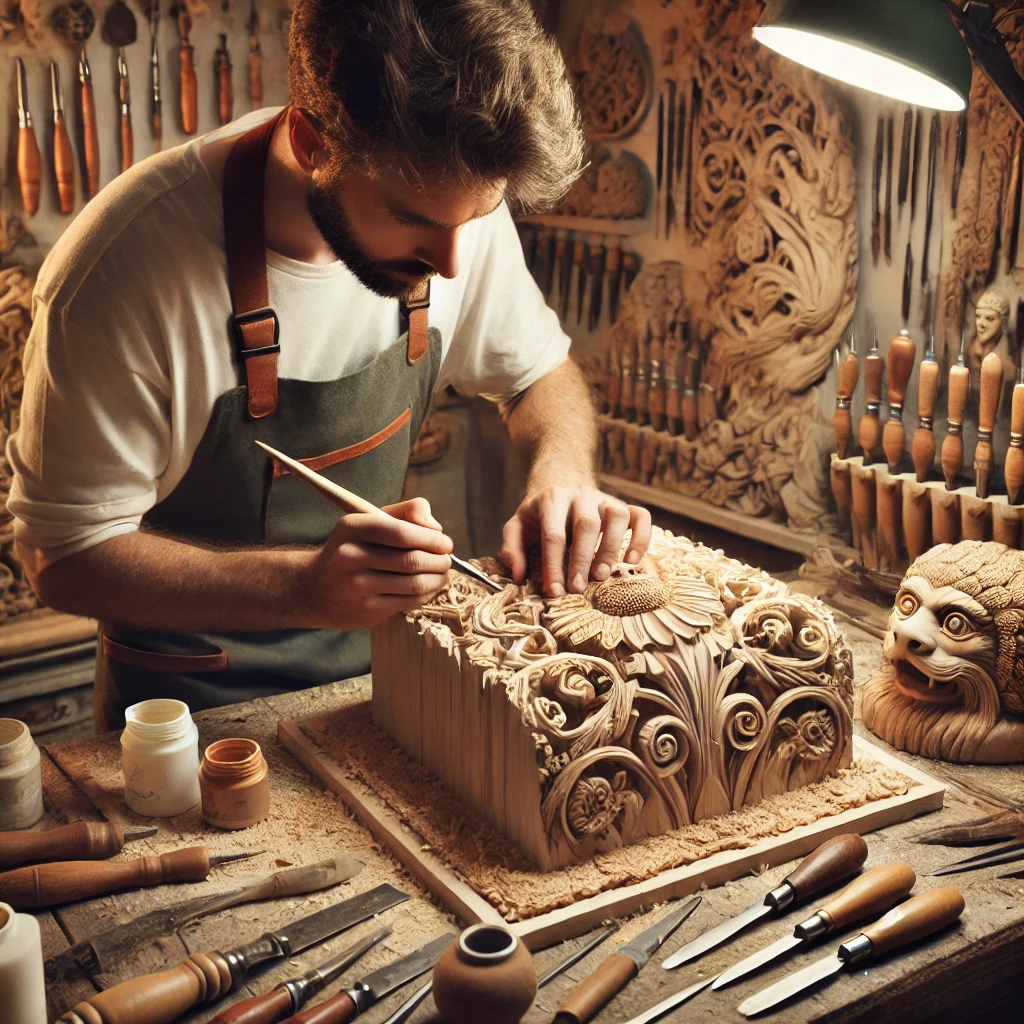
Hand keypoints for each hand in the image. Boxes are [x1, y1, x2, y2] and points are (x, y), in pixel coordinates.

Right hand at [304, 497, 452, 628]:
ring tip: (443, 574)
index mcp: (352, 527)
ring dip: (438, 579)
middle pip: (411, 560)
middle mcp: (350, 557)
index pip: (401, 532)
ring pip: (414, 584)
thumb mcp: (371, 520)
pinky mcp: (366, 610)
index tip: (445, 543)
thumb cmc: (355, 548)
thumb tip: (435, 528)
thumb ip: (407, 512)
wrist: (316, 588)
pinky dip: (428, 594)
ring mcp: (357, 587)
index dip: (431, 539)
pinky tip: (430, 588)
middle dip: (439, 561)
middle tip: (447, 560)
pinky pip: (409, 602)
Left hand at [500, 485, 651, 597]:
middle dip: (582, 559)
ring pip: (617, 516)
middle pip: (586, 524)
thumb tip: (518, 576)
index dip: (553, 565)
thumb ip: (511, 549)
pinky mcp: (624, 505)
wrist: (561, 484)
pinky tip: (632, 561)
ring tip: (601, 576)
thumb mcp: (517, 526)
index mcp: (552, 498)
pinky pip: (641, 517)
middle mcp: (581, 494)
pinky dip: (642, 538)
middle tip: (577, 589)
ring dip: (610, 548)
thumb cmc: (539, 515)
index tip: (554, 592)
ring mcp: (605, 499)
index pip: (553, 534)